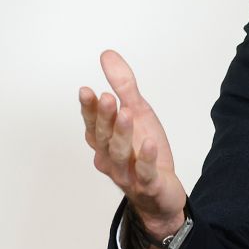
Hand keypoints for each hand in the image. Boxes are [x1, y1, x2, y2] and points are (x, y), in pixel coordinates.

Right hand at [79, 49, 187, 242]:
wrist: (162, 193)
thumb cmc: (144, 152)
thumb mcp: (138, 112)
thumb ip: (123, 86)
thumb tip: (107, 55)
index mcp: (104, 141)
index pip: (92, 122)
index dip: (89, 108)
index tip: (86, 90)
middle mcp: (109, 158)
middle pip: (102, 137)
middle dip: (103, 117)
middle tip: (105, 98)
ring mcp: (127, 174)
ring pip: (119, 154)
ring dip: (121, 133)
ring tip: (126, 113)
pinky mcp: (147, 185)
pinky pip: (144, 173)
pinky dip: (145, 159)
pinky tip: (148, 144)